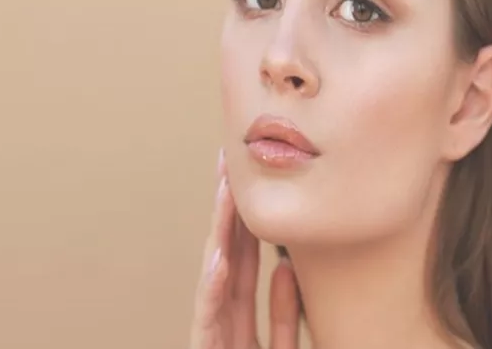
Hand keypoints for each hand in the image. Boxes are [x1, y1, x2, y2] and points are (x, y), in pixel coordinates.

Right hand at [190, 150, 300, 348]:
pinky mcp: (205, 348)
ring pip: (214, 275)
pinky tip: (221, 257)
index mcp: (239, 317)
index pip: (242, 259)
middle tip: (229, 162)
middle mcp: (223, 319)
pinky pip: (209, 316)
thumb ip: (282, 313)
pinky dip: (213, 287)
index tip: (249, 179)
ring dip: (220, 232)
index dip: (244, 219)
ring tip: (226, 192)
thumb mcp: (280, 346)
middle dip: (225, 209)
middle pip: (225, 254)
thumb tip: (286, 269)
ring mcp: (211, 333)